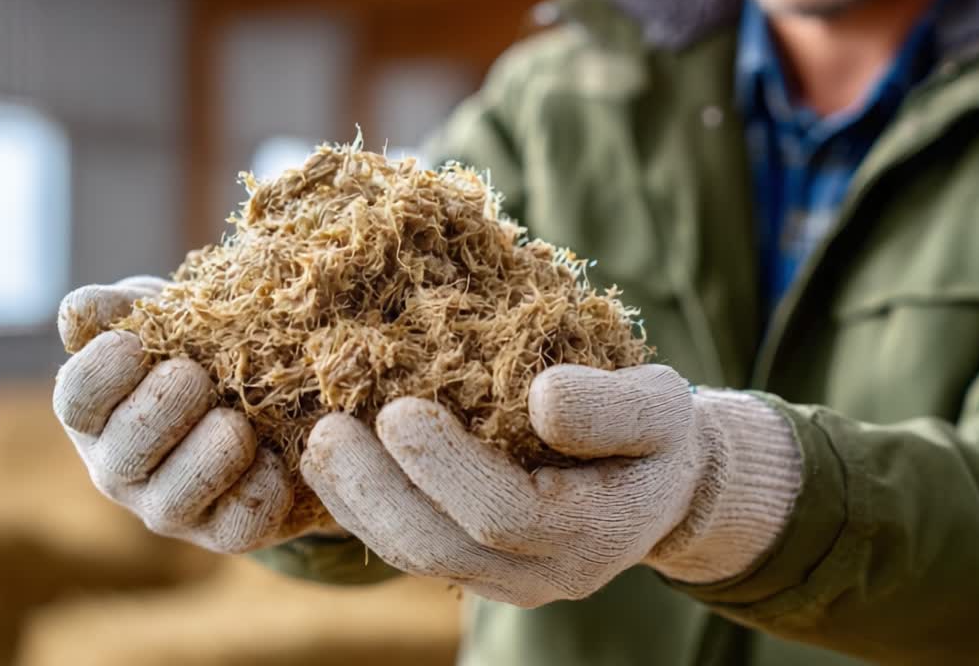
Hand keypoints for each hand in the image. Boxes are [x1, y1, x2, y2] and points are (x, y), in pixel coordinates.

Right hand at [53, 276, 339, 553]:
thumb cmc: (200, 347)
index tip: (133, 345)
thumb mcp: (162, 315)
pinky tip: (276, 458)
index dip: (100, 374)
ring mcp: (168, 507)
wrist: (274, 393)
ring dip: (209, 456)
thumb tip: (79, 313)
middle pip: (124, 451)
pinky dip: (259, 490)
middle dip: (161, 409)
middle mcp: (121, 468)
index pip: (76, 401)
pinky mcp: (223, 532)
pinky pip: (236, 527)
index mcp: (98, 412)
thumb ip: (121, 309)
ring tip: (237, 423)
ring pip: (173, 501)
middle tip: (195, 375)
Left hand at [301, 364, 801, 606]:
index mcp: (591, 533)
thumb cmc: (658, 434)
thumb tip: (542, 400)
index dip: (444, 466)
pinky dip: (365, 508)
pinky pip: (411, 548)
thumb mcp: (661, 406)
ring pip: (415, 556)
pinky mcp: (477, 566)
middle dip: (376, 490)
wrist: (661, 485)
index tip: (397, 409)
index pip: (503, 513)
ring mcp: (506, 580)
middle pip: (442, 549)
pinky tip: (334, 464)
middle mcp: (543, 574)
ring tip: (317, 443)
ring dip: (357, 502)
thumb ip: (612, 408)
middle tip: (327, 429)